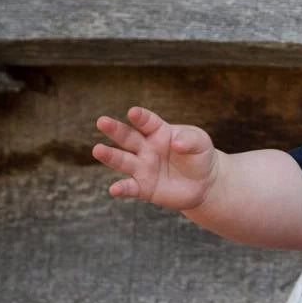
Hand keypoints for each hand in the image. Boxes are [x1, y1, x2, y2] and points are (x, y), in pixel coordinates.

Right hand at [93, 106, 219, 212]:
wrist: (203, 183)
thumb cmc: (199, 156)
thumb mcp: (200, 143)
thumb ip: (190, 140)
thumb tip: (177, 144)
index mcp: (157, 131)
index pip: (146, 122)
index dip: (140, 117)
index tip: (133, 113)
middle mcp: (145, 147)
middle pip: (127, 137)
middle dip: (115, 130)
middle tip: (102, 122)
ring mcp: (142, 167)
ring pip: (122, 160)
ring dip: (110, 156)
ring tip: (97, 150)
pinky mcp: (143, 187)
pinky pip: (130, 187)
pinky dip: (122, 188)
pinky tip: (114, 190)